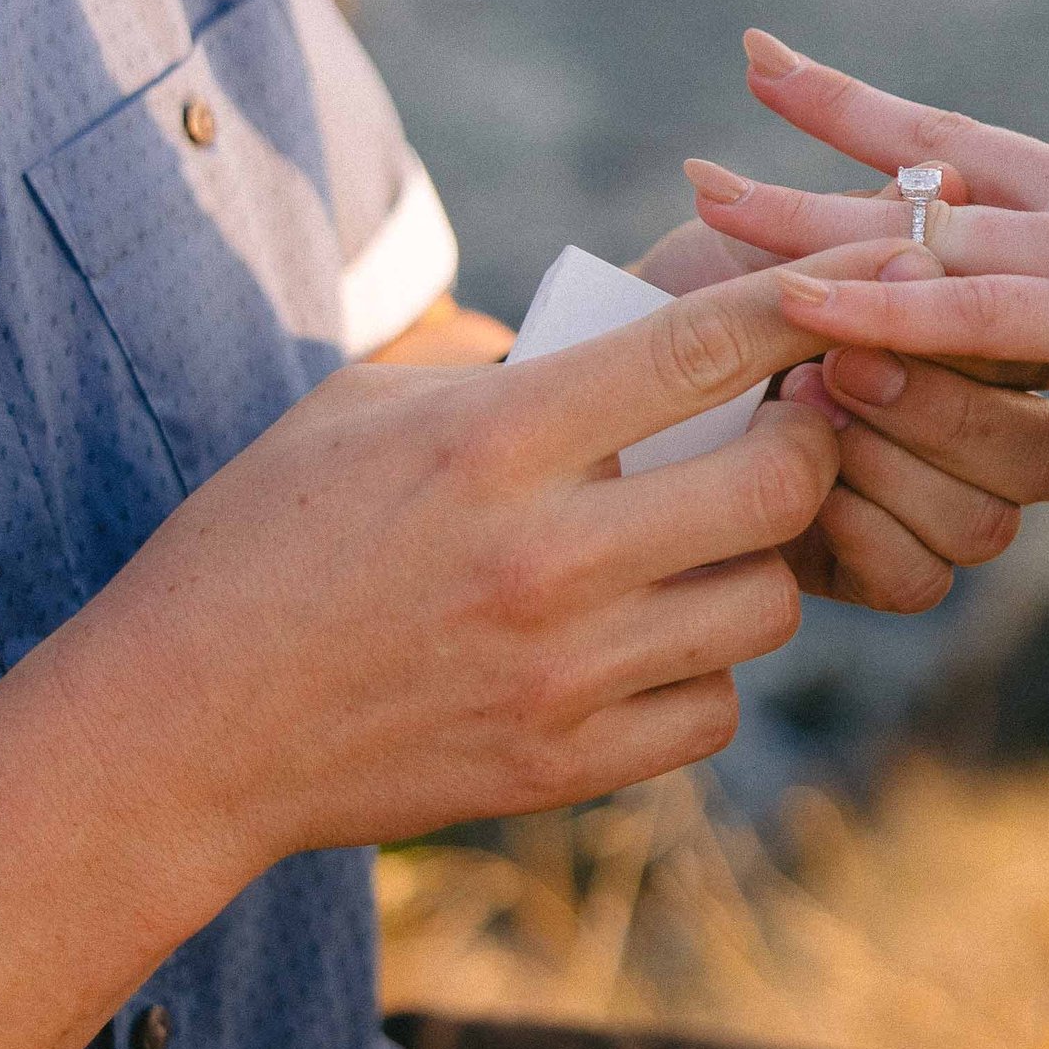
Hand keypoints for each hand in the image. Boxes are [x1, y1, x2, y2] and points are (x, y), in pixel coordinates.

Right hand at [64, 260, 873, 903]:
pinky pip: (713, 710)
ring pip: (767, 605)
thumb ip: (503, 363)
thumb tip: (627, 319)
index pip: (704, 347)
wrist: (178, 729)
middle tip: (779, 436)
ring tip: (693, 548)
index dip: (810, 305)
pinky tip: (645, 642)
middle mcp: (547, 555)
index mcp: (497, 439)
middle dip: (807, 448)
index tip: (869, 281)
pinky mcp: (564, 767)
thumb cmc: (261, 539)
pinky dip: (703, 672)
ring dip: (757, 567)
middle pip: (781, 483)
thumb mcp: (365, 404)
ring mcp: (564, 672)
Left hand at [631, 210, 1048, 610]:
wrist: (612, 384)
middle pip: (1042, 456)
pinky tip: (805, 494)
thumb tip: (950, 184)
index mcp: (987, 348)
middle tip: (834, 368)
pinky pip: (919, 580)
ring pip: (986, 525)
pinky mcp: (885, 574)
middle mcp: (984, 436)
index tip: (882, 296)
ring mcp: (941, 512)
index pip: (1034, 356)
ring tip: (800, 418)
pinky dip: (867, 536)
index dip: (972, 337)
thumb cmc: (711, 298)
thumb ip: (867, 225)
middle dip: (942, 411)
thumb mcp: (778, 248)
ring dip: (895, 471)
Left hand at [682, 31, 1048, 389]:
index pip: (955, 137)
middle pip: (908, 166)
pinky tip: (796, 308)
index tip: (785, 71)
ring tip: (697, 201)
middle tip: (714, 116)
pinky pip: (963, 312)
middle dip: (807, 143)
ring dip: (799, 225)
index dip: (866, 114)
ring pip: (907, 236)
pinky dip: (876, 311)